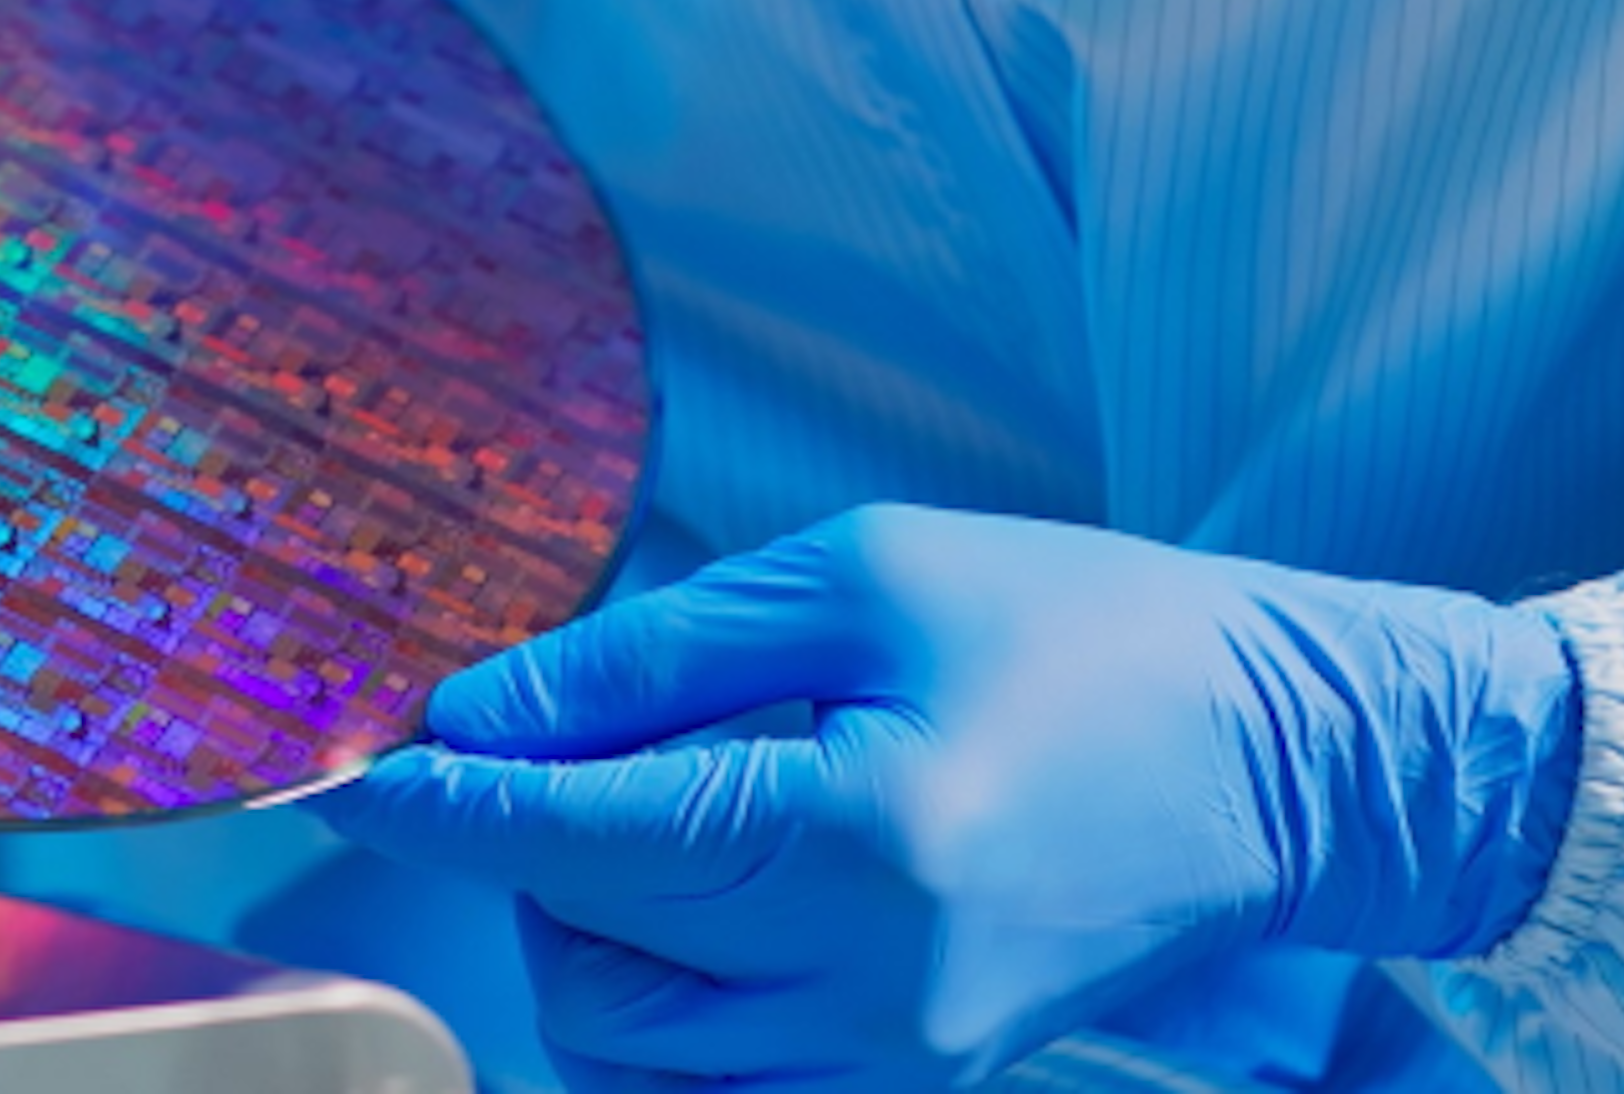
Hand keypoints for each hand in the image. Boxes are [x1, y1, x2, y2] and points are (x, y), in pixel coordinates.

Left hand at [335, 504, 1580, 1093]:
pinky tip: (679, 887)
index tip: (352, 772)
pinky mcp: (917, 1086)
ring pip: (639, 1052)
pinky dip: (659, 998)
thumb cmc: (1074, 628)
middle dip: (523, 859)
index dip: (449, 805)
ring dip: (581, 935)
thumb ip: (650, 658)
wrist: (1271, 755)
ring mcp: (898, 1065)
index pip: (585, 843)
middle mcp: (872, 994)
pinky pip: (723, 1078)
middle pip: (591, 965)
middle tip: (534, 744)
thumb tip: (485, 710)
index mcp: (859, 843)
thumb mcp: (853, 581)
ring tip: (617, 808)